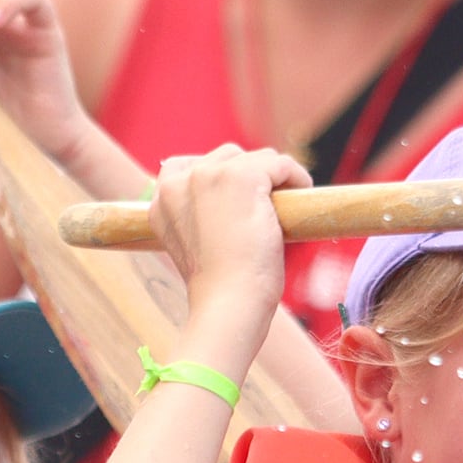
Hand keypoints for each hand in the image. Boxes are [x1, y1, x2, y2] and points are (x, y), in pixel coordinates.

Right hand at [150, 146, 309, 376]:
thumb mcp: (194, 245)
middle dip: (250, 177)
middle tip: (267, 206)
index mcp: (160, 200)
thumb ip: (199, 216)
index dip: (221, 179)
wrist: (227, 305)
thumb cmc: (219, 287)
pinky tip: (302, 191)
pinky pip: (279, 163)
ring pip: (254, 158)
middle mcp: (178, 181)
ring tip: (284, 204)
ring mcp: (209, 175)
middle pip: (225, 157)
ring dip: (274, 177)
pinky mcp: (242, 176)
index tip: (240, 202)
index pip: (190, 167)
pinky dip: (296, 176)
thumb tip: (230, 202)